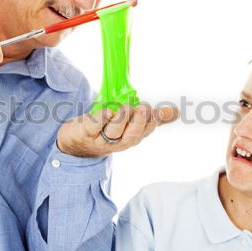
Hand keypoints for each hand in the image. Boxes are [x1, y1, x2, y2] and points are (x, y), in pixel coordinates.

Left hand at [56, 104, 179, 157]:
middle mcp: (117, 142)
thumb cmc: (106, 130)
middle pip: (131, 136)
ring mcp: (100, 139)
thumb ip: (152, 118)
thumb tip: (176, 112)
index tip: (157, 112)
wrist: (75, 142)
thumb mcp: (129, 125)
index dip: (152, 122)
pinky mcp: (84, 133)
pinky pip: (93, 127)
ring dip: (121, 120)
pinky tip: (106, 112)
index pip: (145, 131)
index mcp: (131, 138)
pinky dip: (100, 120)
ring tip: (125, 108)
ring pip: (113, 133)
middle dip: (139, 123)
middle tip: (145, 109)